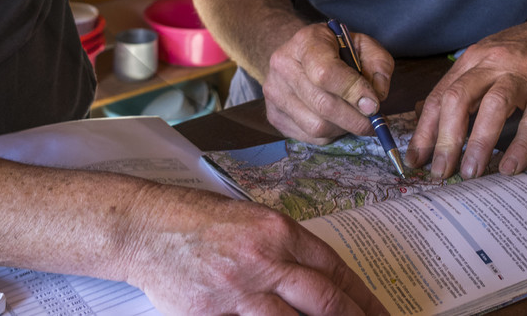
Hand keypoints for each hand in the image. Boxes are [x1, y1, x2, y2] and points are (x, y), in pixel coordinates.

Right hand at [124, 184, 387, 315]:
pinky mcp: (213, 314)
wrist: (145, 227)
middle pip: (325, 300)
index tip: (380, 313)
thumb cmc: (197, 220)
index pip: (334, 269)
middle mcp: (264, 259)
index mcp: (278, 230)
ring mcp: (238, 290)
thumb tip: (319, 279)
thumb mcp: (250, 220)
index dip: (363, 297)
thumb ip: (285, 248)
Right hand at [262, 22, 394, 143]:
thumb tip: (377, 96)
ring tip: (355, 118)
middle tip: (374, 122)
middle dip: (355, 119)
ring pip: (316, 126)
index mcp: (306, 41)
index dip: (352, 92)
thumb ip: (378, 64)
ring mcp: (274, 92)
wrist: (298, 54)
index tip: (374, 105)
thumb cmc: (335, 49)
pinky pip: (309, 137)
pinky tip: (337, 120)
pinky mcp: (273, 115)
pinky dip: (331, 134)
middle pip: (322, 105)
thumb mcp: (362, 45)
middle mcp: (283, 65)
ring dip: (344, 128)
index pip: (326, 73)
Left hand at [407, 11, 526, 179]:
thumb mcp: (488, 59)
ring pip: (493, 106)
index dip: (424, 130)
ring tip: (471, 173)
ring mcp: (522, 76)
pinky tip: (511, 167)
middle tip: (440, 172)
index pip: (439, 96)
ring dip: (478, 143)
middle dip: (445, 140)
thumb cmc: (525, 52)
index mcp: (473, 60)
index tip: (415, 159)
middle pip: (458, 99)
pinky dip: (520, 146)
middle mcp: (493, 64)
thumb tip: (431, 123)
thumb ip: (463, 87)